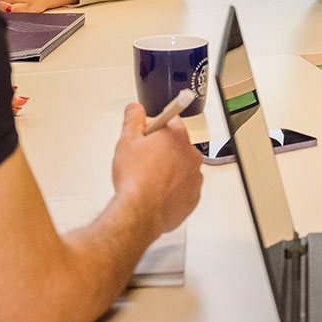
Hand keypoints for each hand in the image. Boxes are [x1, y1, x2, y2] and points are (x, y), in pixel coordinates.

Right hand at [111, 102, 202, 236]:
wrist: (140, 212)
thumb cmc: (135, 179)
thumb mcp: (127, 141)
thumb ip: (133, 119)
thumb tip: (135, 109)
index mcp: (177, 136)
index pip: (170, 120)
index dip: (155, 128)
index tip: (148, 133)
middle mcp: (191, 154)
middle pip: (176, 144)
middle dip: (161, 149)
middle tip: (143, 159)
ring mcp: (195, 176)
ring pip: (181, 166)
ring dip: (169, 169)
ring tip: (148, 178)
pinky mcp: (193, 196)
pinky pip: (184, 187)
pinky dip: (173, 188)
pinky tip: (156, 191)